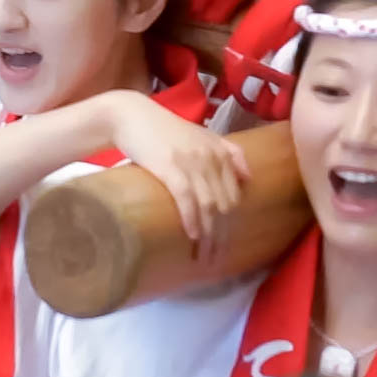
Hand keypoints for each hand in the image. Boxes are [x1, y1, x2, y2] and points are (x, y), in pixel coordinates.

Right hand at [101, 91, 250, 261]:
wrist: (130, 115)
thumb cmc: (162, 129)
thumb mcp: (201, 135)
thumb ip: (227, 153)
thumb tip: (247, 179)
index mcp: (221, 151)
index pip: (234, 196)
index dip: (232, 225)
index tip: (224, 246)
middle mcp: (211, 157)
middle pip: (224, 205)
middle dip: (222, 237)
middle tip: (215, 261)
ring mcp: (192, 162)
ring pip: (209, 206)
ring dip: (209, 236)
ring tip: (204, 258)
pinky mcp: (170, 166)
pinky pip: (187, 198)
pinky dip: (192, 220)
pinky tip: (193, 236)